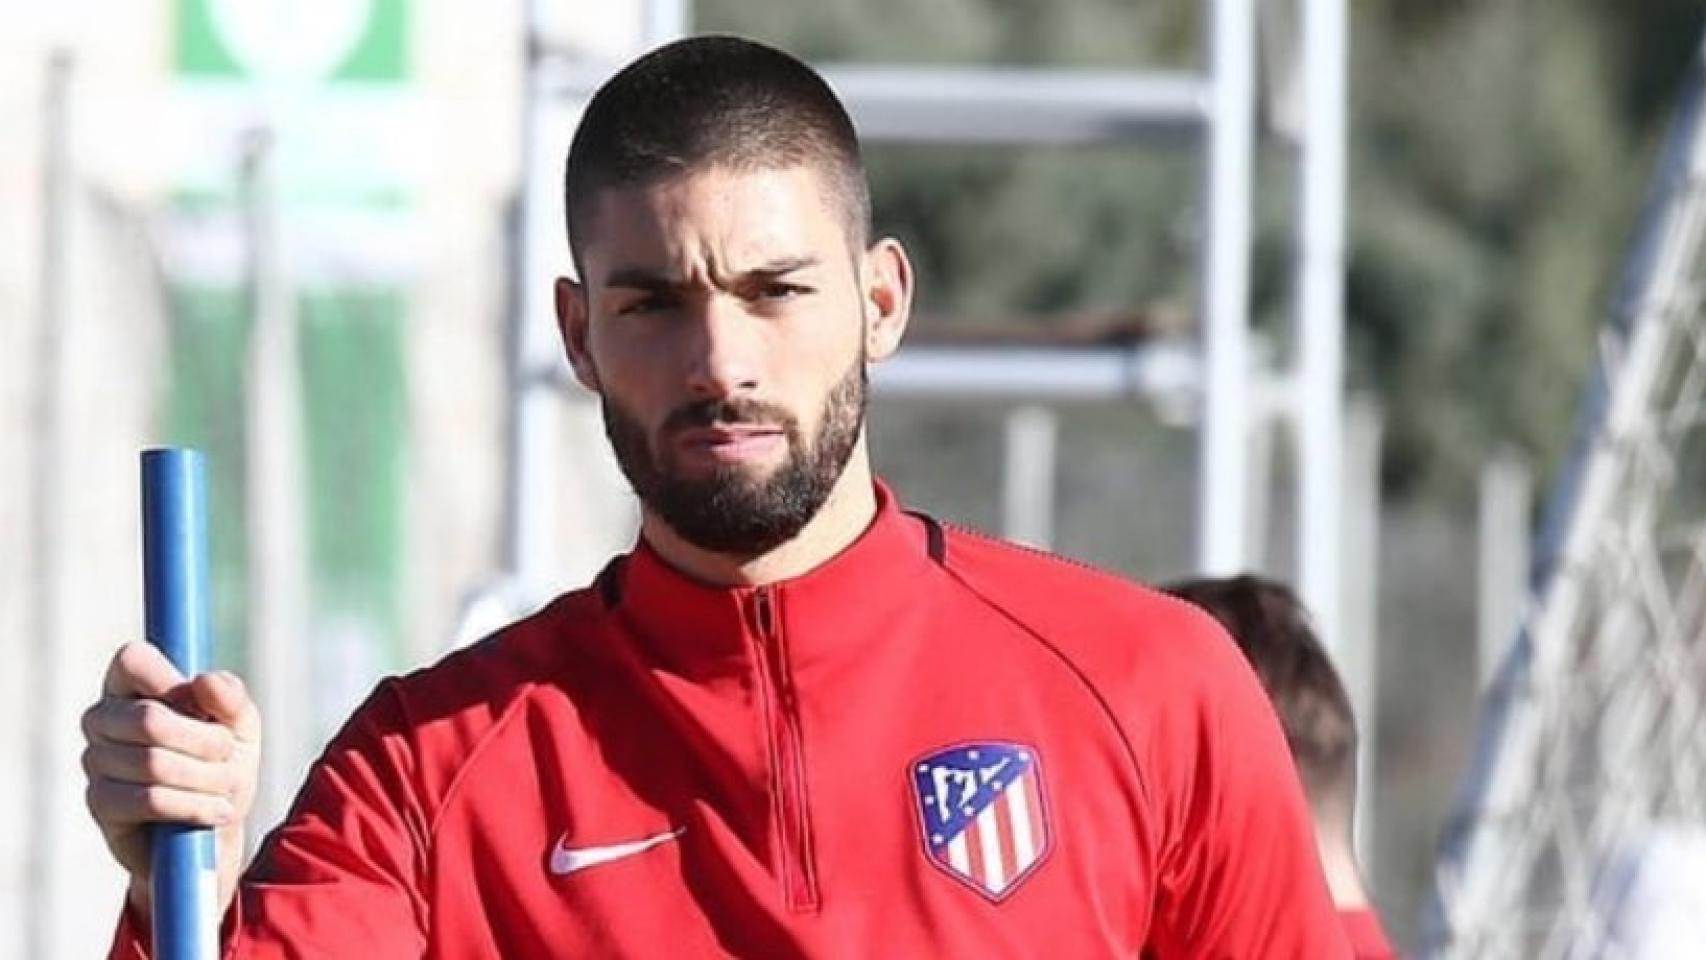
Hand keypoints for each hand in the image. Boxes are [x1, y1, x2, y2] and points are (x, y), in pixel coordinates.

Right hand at [80, 641, 261, 915]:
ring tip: (228, 787)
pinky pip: (150, 800)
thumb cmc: (223, 764)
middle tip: (230, 755)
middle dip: (206, 742)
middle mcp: (102, 719)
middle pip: (150, 720)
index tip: (205, 707)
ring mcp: (96, 761)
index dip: (172, 682)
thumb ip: (229, 698)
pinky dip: (195, 806)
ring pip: (154, 763)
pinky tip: (218, 810)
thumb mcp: (241, 725)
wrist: (214, 829)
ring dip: (208, 778)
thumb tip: (203, 681)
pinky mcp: (101, 804)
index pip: (131, 661)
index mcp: (131, 686)